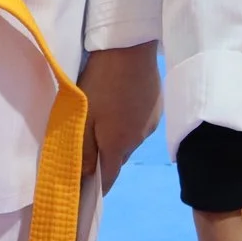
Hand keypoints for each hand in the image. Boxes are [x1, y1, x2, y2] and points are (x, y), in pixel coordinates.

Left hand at [77, 41, 160, 189]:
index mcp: (119, 145)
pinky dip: (130, 122)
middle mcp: (139, 140)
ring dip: (118, 137)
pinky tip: (122, 103)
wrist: (130, 47)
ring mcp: (151, 124)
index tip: (86, 193)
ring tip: (106, 119)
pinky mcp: (158, 108)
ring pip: (130, 140)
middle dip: (105, 158)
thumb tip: (85, 178)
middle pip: (119, 158)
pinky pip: (140, 124)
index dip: (96, 189)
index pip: (108, 179)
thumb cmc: (101, 82)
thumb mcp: (84, 116)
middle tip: (90, 144)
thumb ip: (83, 149)